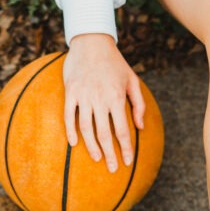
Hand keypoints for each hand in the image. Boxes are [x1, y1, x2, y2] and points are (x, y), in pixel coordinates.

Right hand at [63, 34, 145, 172]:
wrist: (92, 41)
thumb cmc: (115, 62)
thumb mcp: (132, 80)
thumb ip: (138, 104)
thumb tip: (140, 128)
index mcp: (116, 97)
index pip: (122, 130)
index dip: (125, 148)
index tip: (127, 162)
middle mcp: (100, 99)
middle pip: (104, 134)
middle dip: (109, 154)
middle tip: (112, 169)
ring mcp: (83, 96)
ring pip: (86, 128)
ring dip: (92, 146)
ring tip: (97, 158)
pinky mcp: (70, 92)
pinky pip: (69, 116)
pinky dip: (71, 131)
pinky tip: (74, 143)